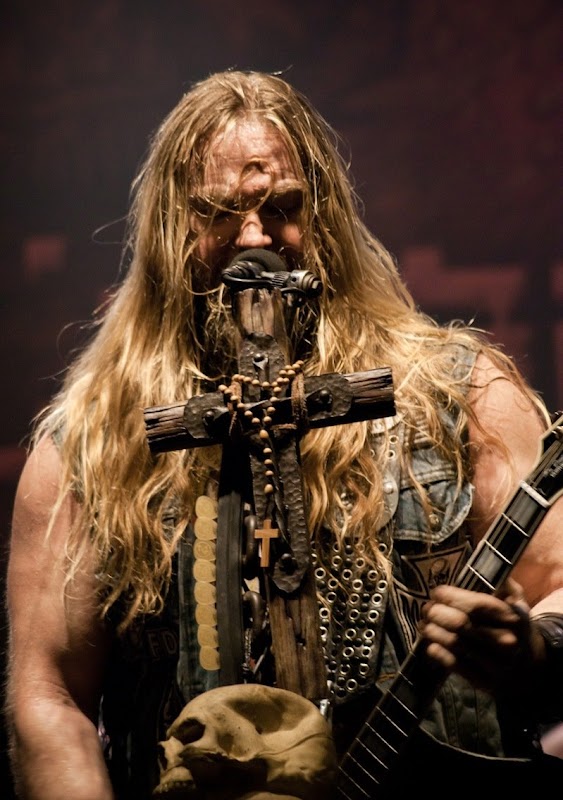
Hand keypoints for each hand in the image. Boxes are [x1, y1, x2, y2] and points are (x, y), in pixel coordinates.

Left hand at [417, 579, 545, 697]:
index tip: (436, 592)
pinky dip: (438, 652)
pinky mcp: (485, 683)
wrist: (530, 669)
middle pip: (460, 624)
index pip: (475, 604)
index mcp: (514, 617)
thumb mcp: (515, 601)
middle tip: (427, 608)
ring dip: (432, 631)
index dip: (450, 596)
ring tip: (424, 624)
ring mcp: (497, 665)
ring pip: (454, 644)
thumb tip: (479, 558)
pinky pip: (454, 665)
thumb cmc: (514, 626)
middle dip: (436, 613)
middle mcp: (507, 642)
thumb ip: (500, 582)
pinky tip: (431, 643)